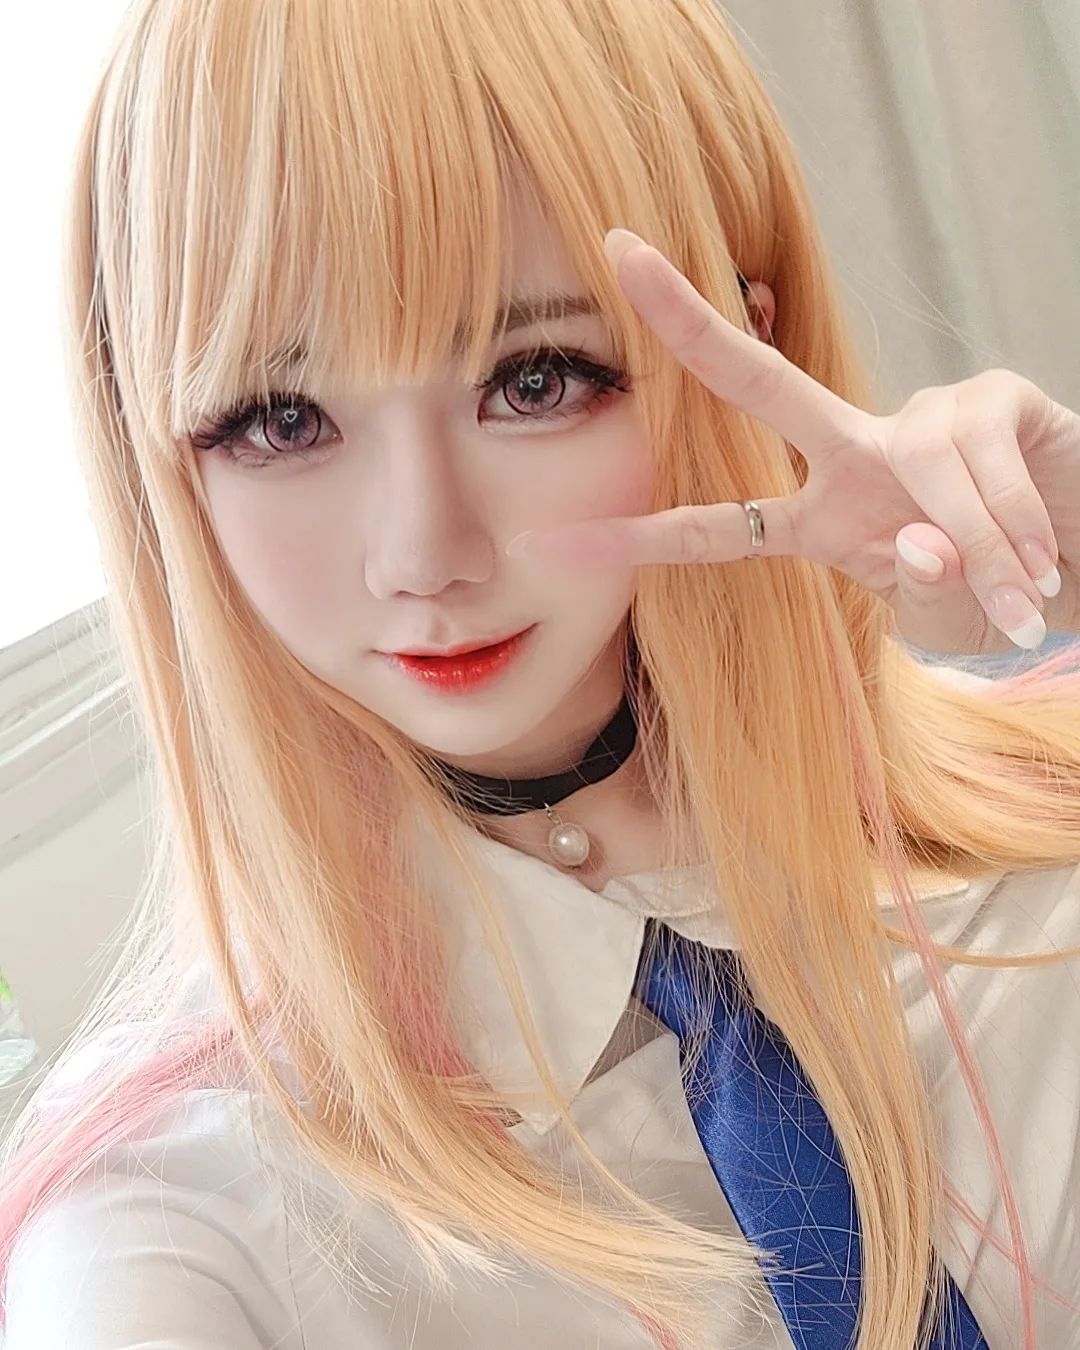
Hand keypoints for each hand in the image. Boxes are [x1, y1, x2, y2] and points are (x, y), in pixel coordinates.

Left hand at [506, 229, 1079, 655]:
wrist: (1074, 558)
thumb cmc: (990, 585)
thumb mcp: (934, 608)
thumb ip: (916, 587)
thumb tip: (921, 543)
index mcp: (816, 518)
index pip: (712, 526)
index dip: (637, 539)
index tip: (551, 545)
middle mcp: (851, 452)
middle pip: (757, 378)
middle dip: (687, 321)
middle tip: (617, 253)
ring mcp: (918, 418)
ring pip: (923, 471)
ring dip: (979, 548)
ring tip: (1020, 596)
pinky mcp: (994, 398)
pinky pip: (985, 463)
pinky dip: (1015, 524)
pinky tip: (1040, 553)